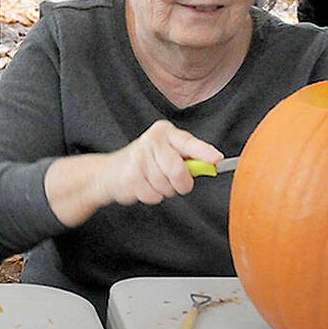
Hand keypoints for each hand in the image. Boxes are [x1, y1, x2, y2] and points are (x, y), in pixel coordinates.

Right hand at [45, 120, 221, 226]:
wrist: (110, 172)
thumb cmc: (146, 163)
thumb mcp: (168, 153)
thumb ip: (189, 159)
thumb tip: (211, 164)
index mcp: (165, 132)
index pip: (188, 142)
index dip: (203, 152)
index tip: (217, 158)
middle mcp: (151, 140)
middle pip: (178, 170)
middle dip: (181, 184)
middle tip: (177, 185)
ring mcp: (138, 157)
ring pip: (166, 186)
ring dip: (163, 191)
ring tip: (152, 181)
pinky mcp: (129, 175)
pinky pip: (153, 195)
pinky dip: (151, 196)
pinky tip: (142, 186)